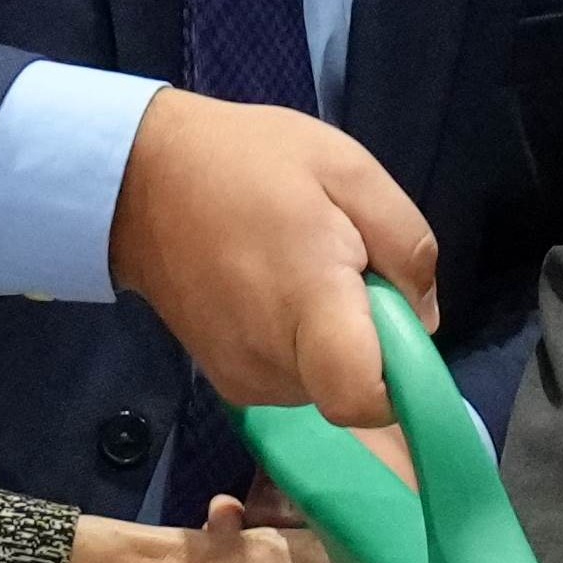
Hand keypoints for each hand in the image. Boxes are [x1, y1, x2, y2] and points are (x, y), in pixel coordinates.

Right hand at [113, 94, 439, 423]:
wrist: (140, 180)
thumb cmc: (248, 162)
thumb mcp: (348, 169)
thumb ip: (405, 243)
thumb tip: (422, 317)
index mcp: (308, 307)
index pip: (366, 400)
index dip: (404, 378)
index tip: (396, 320)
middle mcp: (273, 363)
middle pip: (355, 387)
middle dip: (370, 336)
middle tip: (342, 263)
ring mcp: (242, 378)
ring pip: (325, 384)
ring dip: (334, 338)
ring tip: (300, 268)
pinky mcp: (224, 380)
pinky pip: (292, 378)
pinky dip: (301, 344)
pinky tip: (275, 289)